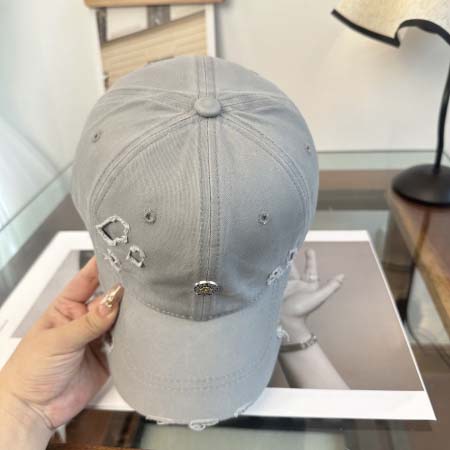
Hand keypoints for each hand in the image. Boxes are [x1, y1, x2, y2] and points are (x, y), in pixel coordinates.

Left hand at [0, 257, 122, 448]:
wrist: (32, 411)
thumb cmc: (29, 371)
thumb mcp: (57, 341)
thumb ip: (87, 323)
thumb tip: (112, 302)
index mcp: (66, 308)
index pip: (87, 280)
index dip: (102, 266)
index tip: (119, 256)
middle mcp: (84, 320)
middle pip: (108, 299)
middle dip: (123, 292)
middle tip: (139, 285)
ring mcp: (96, 338)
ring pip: (120, 320)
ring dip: (130, 315)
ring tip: (143, 308)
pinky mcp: (108, 357)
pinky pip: (125, 343)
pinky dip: (134, 337)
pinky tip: (140, 331)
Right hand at [281, 249, 343, 341]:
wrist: (285, 320)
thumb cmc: (303, 310)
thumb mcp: (317, 297)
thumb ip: (330, 287)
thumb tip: (342, 276)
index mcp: (307, 285)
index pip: (310, 269)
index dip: (311, 260)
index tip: (310, 250)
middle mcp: (296, 284)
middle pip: (295, 268)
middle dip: (292, 258)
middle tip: (289, 247)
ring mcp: (285, 286)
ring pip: (284, 271)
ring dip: (281, 263)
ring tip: (278, 253)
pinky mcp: (275, 287)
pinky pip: (275, 276)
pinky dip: (273, 269)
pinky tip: (269, 262)